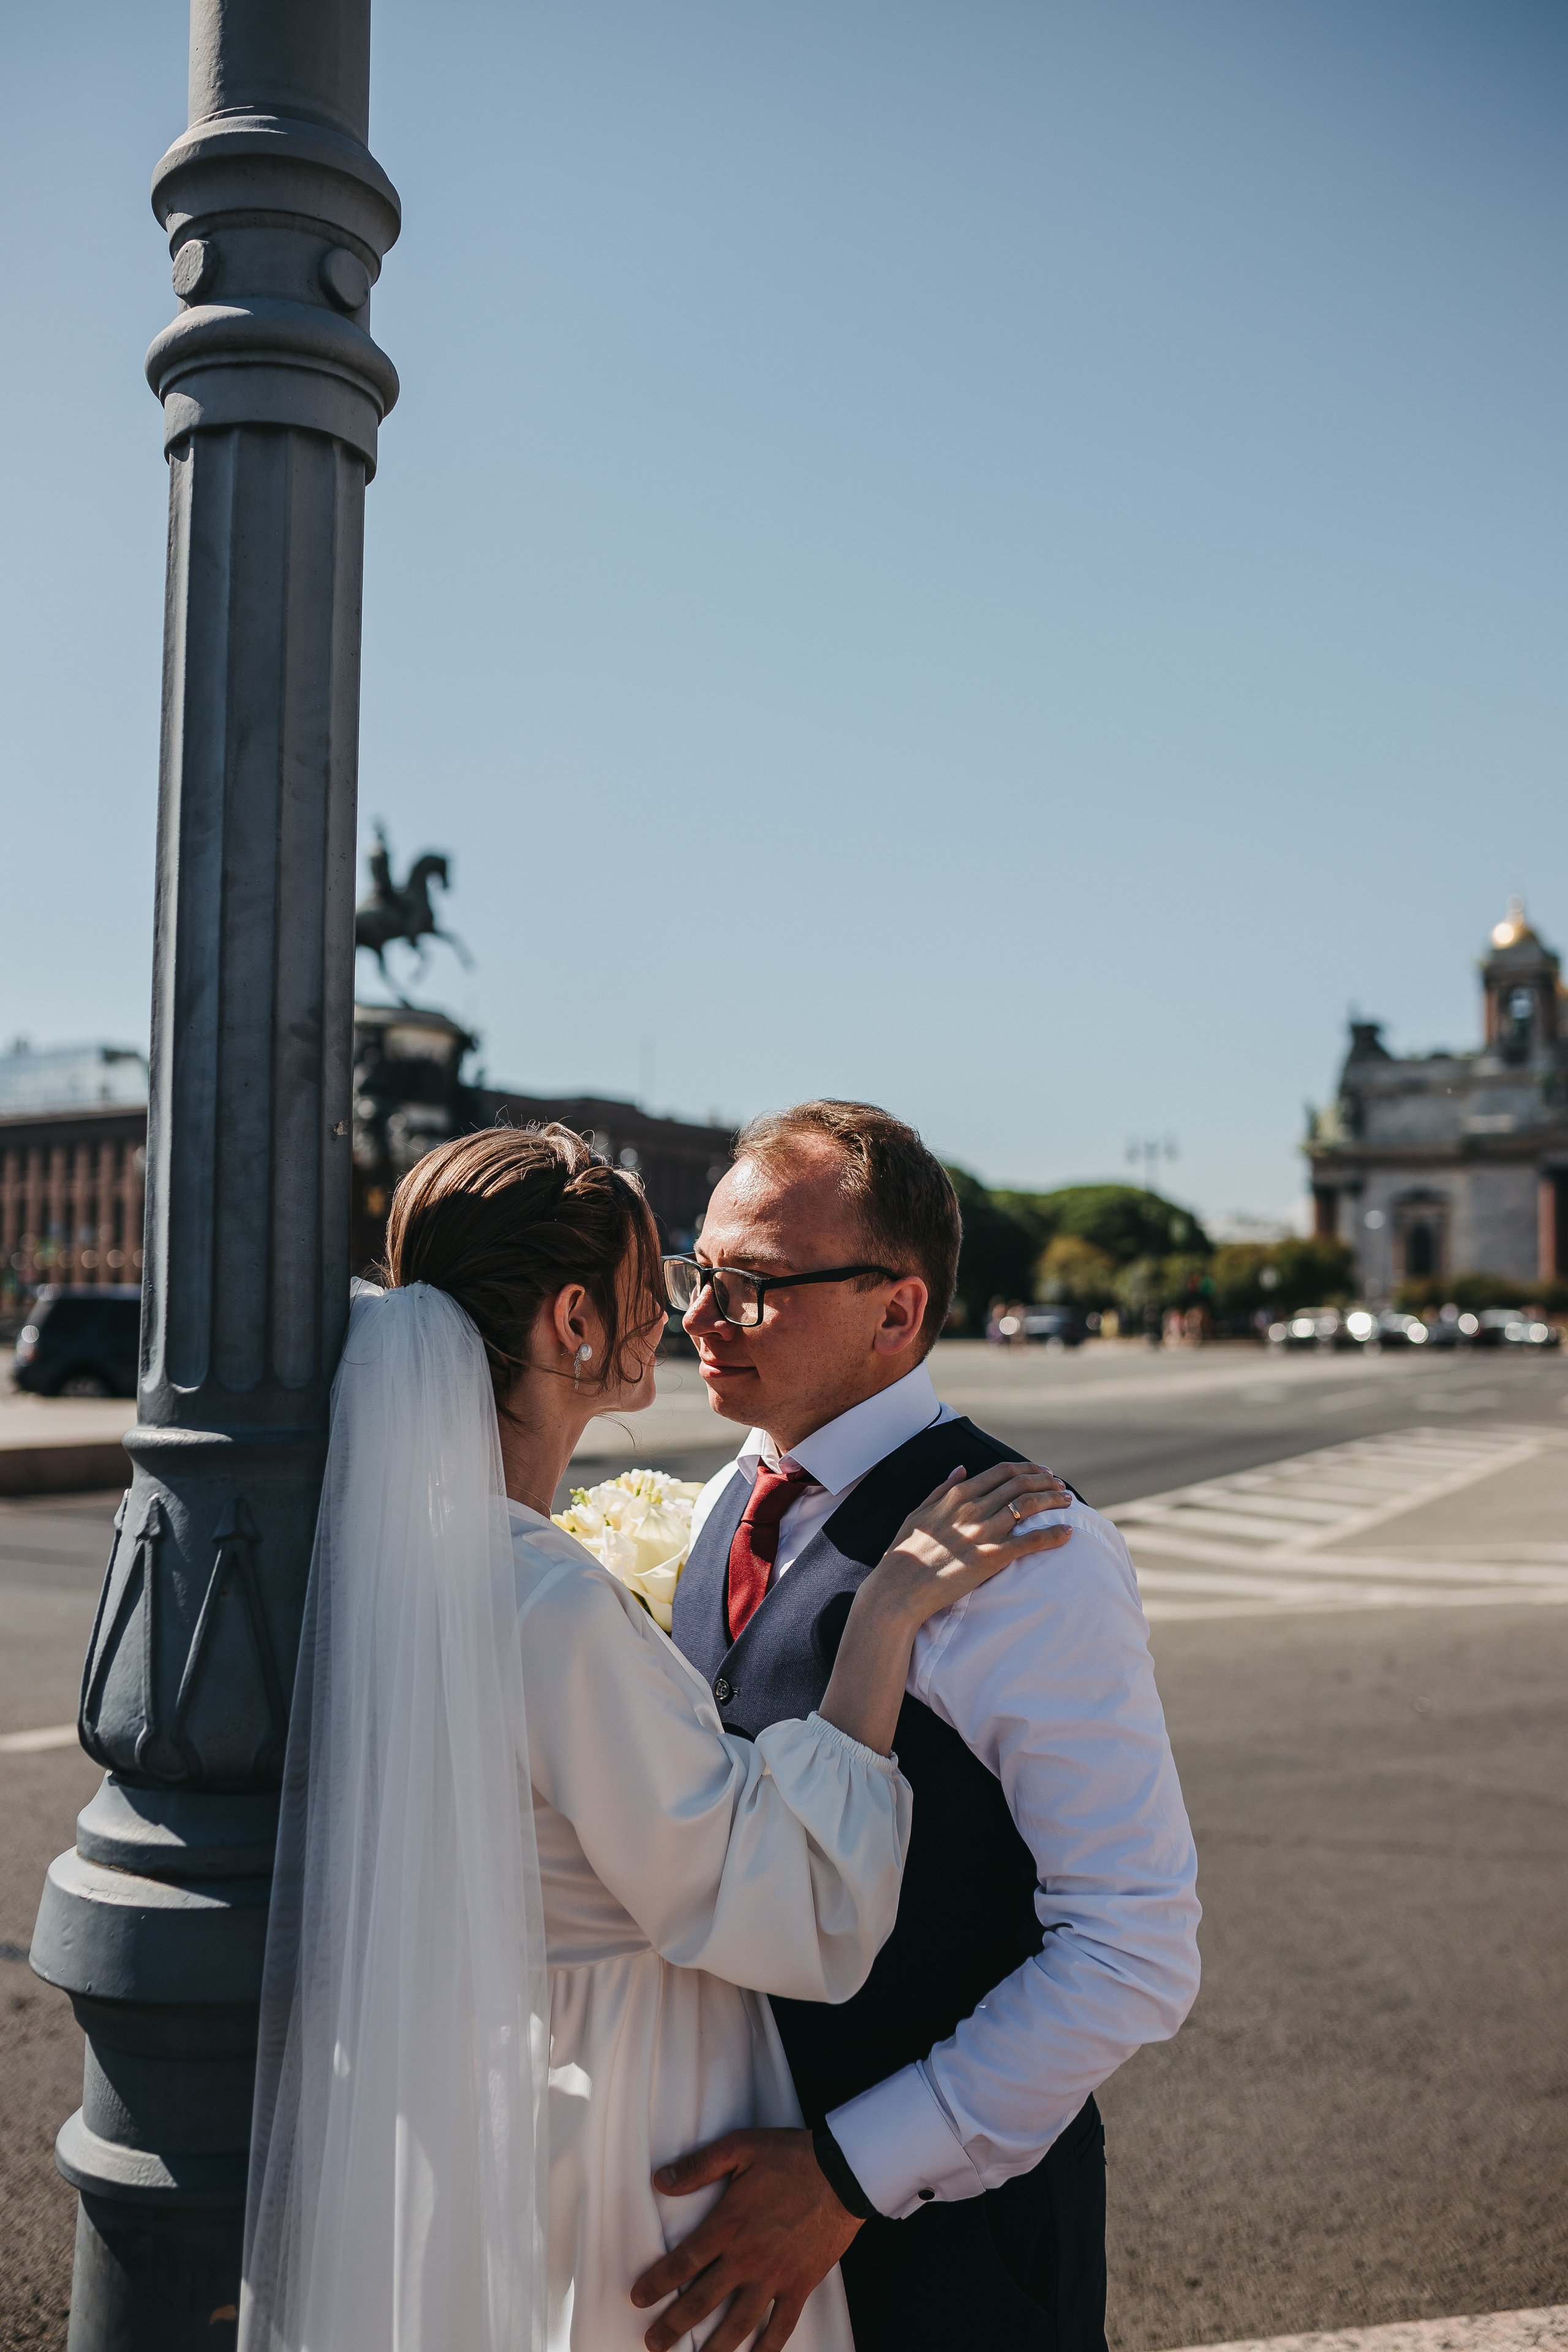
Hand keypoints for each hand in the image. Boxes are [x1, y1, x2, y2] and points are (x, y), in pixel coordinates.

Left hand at [631, 2127, 859, 2351]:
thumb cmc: (791, 2156)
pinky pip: (781, 2327)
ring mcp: (774, 2277)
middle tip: (653, 2344)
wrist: (843, 2172)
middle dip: (673, 2325)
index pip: (683, 2261)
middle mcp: (747, 2258)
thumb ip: (700, 2165)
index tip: (637, 2299)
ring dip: (713, 2349)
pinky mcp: (800, 2286)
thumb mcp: (740, 2147)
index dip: (657, 2283)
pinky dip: (766, 2350)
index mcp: (728, 2225)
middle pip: (702, 2301)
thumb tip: (662, 2180)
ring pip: (737, 2324)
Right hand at [861, 1459, 1072, 1630]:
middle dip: (1045, 1482)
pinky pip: (1031, 1541)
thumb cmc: (905, 1554)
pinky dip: (1054, 1534)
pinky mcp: (992, 1557)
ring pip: (1029, 1506)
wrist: (899, 1589)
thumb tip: (960, 1468)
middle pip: (1020, 1485)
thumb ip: (941, 1489)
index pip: (1001, 1472)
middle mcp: (973, 1508)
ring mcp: (983, 1532)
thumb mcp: (918, 1513)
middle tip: (1060, 1486)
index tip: (1041, 1473)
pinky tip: (1068, 1533)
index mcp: (956, 1495)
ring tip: (1068, 1501)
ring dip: (1053, 1500)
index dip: (1026, 1469)